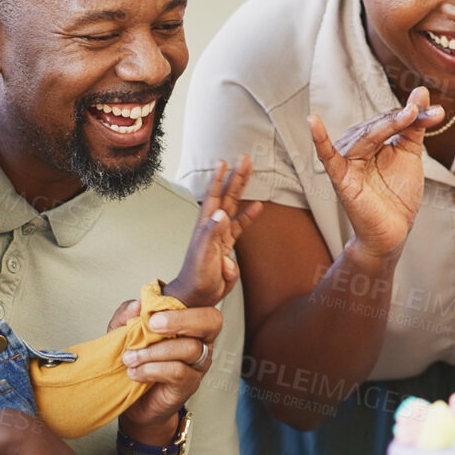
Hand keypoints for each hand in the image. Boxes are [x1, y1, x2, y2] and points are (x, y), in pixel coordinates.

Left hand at [110, 302, 221, 439]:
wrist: (133, 401)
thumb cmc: (134, 362)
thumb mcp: (122, 333)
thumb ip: (126, 316)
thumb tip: (137, 304)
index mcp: (187, 321)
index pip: (203, 302)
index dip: (195, 295)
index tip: (155, 307)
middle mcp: (200, 339)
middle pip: (211, 320)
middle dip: (181, 320)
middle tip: (152, 324)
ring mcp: (198, 362)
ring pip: (190, 348)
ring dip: (155, 351)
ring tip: (131, 358)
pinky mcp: (190, 384)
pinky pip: (179, 372)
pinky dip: (153, 369)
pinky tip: (136, 372)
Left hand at [165, 155, 262, 308]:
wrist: (197, 295)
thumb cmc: (196, 277)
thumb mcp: (203, 255)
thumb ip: (211, 234)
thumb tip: (221, 213)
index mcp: (206, 226)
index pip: (214, 196)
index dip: (219, 179)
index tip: (224, 162)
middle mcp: (214, 226)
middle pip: (227, 195)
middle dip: (236, 176)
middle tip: (245, 159)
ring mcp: (221, 235)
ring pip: (235, 206)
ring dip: (242, 189)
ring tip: (250, 172)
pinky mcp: (228, 246)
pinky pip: (241, 226)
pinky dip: (250, 215)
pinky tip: (258, 206)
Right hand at [308, 87, 444, 259]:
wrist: (394, 229)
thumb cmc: (398, 193)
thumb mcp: (410, 154)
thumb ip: (414, 125)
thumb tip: (420, 92)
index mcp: (372, 138)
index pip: (391, 119)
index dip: (414, 115)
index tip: (437, 114)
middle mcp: (356, 145)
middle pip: (380, 125)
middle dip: (405, 118)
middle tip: (427, 113)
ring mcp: (348, 160)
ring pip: (366, 135)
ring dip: (387, 124)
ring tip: (408, 115)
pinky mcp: (341, 178)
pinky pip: (328, 157)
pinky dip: (320, 140)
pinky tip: (313, 122)